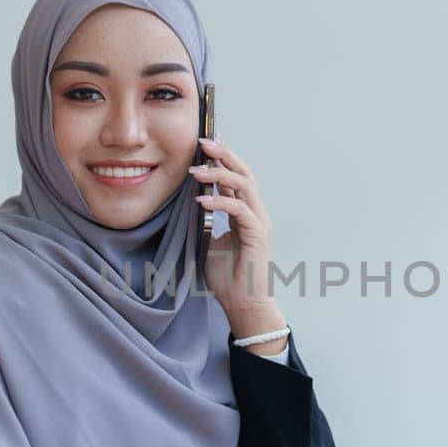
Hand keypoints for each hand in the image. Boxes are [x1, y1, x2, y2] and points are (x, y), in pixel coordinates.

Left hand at [188, 135, 277, 323]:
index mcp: (245, 213)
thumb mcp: (207, 240)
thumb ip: (204, 220)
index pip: (236, 177)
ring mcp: (259, 222)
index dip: (223, 158)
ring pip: (244, 185)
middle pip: (244, 172)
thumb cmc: (227, 276)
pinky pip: (239, 209)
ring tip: (196, 169)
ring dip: (220, 173)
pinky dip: (220, 200)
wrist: (242, 303)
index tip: (205, 143)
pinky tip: (201, 199)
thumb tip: (187, 200)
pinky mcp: (258, 234)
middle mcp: (255, 213)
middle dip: (223, 154)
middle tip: (202, 143)